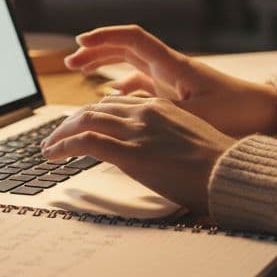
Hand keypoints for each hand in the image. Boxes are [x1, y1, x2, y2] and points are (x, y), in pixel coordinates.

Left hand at [41, 96, 237, 213]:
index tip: (79, 125)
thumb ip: (165, 138)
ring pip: (84, 121)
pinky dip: (63, 146)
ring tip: (48, 147)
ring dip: (60, 134)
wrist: (229, 171)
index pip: (114, 104)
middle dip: (69, 122)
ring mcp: (135, 131)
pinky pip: (84, 143)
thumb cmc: (216, 164)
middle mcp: (144, 112)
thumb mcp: (189, 140)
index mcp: (160, 107)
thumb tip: (153, 150)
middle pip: (94, 109)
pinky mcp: (129, 153)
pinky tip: (53, 155)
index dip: (91, 114)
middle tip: (55, 136)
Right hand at [64, 25, 276, 137]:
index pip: (133, 38)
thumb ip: (159, 110)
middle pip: (125, 48)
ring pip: (130, 65)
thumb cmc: (237, 112)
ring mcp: (172, 80)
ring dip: (105, 65)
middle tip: (70, 61)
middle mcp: (169, 67)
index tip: (80, 43)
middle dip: (96, 51)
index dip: (105, 37)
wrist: (267, 114)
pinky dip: (123, 86)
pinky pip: (142, 84)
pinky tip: (110, 96)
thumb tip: (124, 106)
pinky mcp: (176, 94)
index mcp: (173, 64)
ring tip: (80, 72)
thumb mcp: (196, 114)